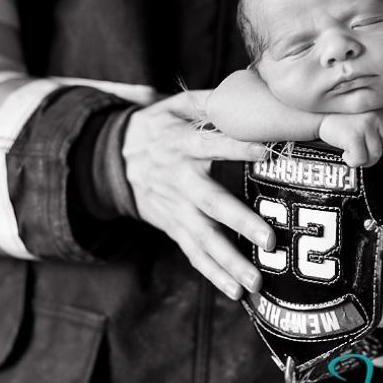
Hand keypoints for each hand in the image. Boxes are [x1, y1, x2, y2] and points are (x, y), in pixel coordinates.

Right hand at [123, 91, 274, 298]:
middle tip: (269, 239)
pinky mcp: (173, 228)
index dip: (236, 147)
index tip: (266, 152)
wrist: (113, 159)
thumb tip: (251, 89)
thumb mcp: (176, 105)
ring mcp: (174, 208)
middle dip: (239, 222)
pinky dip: (213, 275)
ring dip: (229, 262)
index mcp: (180, 143)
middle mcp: (178, 179)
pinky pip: (194, 255)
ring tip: (256, 281)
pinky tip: (236, 292)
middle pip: (210, 203)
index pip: (211, 143)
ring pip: (202, 238)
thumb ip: (210, 100)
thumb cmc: (159, 127)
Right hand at [317, 110, 382, 166]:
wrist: (315, 114)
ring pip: (376, 154)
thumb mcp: (363, 113)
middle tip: (360, 146)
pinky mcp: (354, 137)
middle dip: (374, 149)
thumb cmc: (339, 116)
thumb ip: (378, 122)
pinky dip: (352, 161)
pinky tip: (345, 153)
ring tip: (352, 151)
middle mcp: (377, 115)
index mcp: (381, 109)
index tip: (373, 139)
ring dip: (363, 158)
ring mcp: (366, 126)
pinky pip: (361, 159)